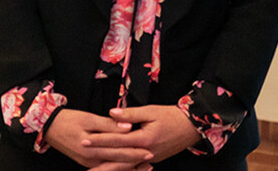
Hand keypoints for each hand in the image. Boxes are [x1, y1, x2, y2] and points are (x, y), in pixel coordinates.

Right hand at [45, 108, 152, 168]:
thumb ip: (108, 125)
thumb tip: (127, 127)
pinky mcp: (86, 161)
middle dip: (135, 163)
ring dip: (129, 167)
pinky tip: (128, 165)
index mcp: (91, 149)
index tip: (149, 151)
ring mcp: (88, 162)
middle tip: (151, 160)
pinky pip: (106, 166)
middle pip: (117, 163)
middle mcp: (90, 160)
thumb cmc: (67, 120)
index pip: (118, 152)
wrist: (48, 126)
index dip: (135, 152)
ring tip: (145, 166)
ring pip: (113, 167)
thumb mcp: (87, 118)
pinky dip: (118, 166)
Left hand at [85, 106, 199, 163]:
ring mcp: (150, 159)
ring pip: (126, 166)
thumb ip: (130, 114)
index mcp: (145, 139)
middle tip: (85, 159)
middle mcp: (147, 152)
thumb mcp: (150, 111)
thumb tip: (111, 113)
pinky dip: (121, 168)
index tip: (85, 140)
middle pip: (119, 158)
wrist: (192, 127)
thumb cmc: (171, 116)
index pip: (117, 140)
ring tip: (94, 170)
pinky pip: (133, 166)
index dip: (100, 140)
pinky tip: (110, 169)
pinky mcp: (152, 160)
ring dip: (109, 168)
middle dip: (100, 159)